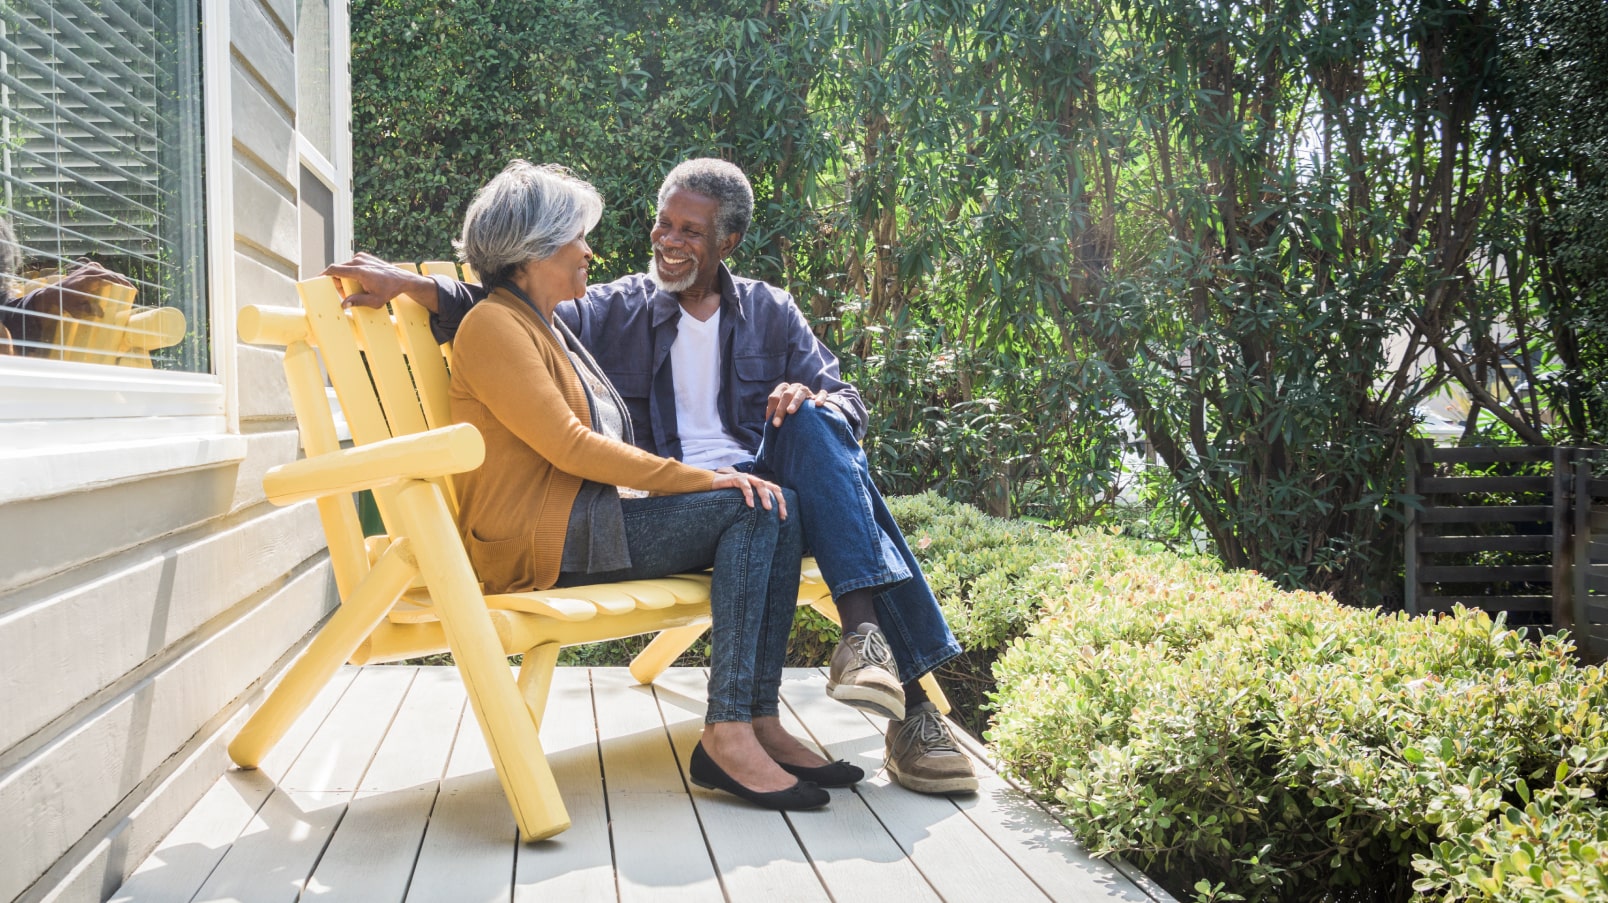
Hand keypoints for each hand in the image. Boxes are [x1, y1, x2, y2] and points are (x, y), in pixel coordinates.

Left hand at [40, 259, 132, 318]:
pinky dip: (111, 276)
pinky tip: (116, 283)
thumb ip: (88, 311)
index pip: (108, 277)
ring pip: (108, 272)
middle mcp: (89, 271)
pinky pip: (104, 271)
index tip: (131, 289)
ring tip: (126, 287)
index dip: (121, 283)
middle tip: (133, 290)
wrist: (54, 293)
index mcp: (87, 279)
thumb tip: (102, 314)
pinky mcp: (88, 267)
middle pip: (111, 274)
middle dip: (123, 282)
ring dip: (117, 279)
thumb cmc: (66, 303)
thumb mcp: (76, 310)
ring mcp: (88, 267)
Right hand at [322, 252, 439, 311]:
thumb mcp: (375, 301)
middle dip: (337, 282)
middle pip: (338, 270)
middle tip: (345, 294)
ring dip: (344, 278)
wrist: (402, 279)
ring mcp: (361, 257)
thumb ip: (358, 302)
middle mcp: (359, 261)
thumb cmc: (390, 291)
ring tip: (355, 288)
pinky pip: (351, 265)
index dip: (324, 274)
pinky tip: (359, 281)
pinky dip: (351, 273)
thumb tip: (343, 304)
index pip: (335, 269)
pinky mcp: (364, 256)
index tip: (317, 280)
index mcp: (360, 271)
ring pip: (344, 267)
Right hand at [710, 471, 787, 518]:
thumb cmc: (728, 495)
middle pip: (772, 487)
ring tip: (768, 509)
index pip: (775, 491)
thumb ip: (754, 506)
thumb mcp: (743, 502)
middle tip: (781, 514)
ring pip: (760, 484)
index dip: (781, 503)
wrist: (711, 485)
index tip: (783, 517)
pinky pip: (744, 485)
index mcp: (758, 485)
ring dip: (766, 497)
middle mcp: (754, 480)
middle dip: (778, 500)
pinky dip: (749, 494)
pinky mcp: (735, 478)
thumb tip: (764, 521)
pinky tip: (750, 505)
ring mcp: (746, 478)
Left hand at [765, 382, 829, 426]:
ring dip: (795, 401)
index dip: (772, 409)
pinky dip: (820, 397)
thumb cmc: (791, 414)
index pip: (775, 397)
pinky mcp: (820, 395)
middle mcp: (795, 387)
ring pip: (802, 392)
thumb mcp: (781, 412)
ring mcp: (808, 390)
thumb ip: (774, 414)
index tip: (771, 423)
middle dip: (780, 409)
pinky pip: (822, 394)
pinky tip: (817, 404)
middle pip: (786, 395)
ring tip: (790, 412)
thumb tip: (768, 420)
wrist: (810, 412)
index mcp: (783, 390)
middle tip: (776, 424)